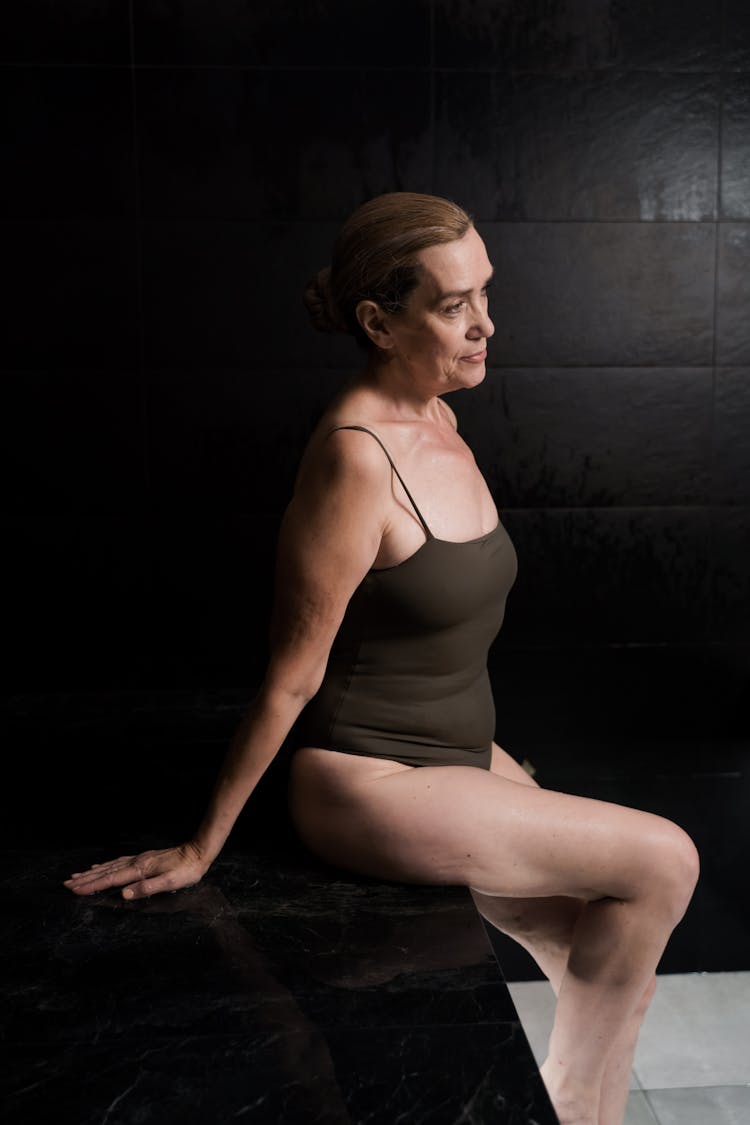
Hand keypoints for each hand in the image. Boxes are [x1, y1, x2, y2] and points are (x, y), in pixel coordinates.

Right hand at [63, 842, 207, 900]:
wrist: (198, 852)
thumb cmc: (186, 870)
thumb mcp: (169, 882)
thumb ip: (147, 888)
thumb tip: (124, 894)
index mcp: (140, 870)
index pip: (111, 880)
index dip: (92, 886)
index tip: (74, 889)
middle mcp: (136, 863)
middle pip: (106, 872)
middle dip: (86, 879)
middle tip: (67, 883)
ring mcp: (139, 859)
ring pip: (110, 866)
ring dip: (93, 872)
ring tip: (78, 875)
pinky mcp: (144, 858)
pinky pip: (119, 862)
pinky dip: (106, 865)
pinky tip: (102, 866)